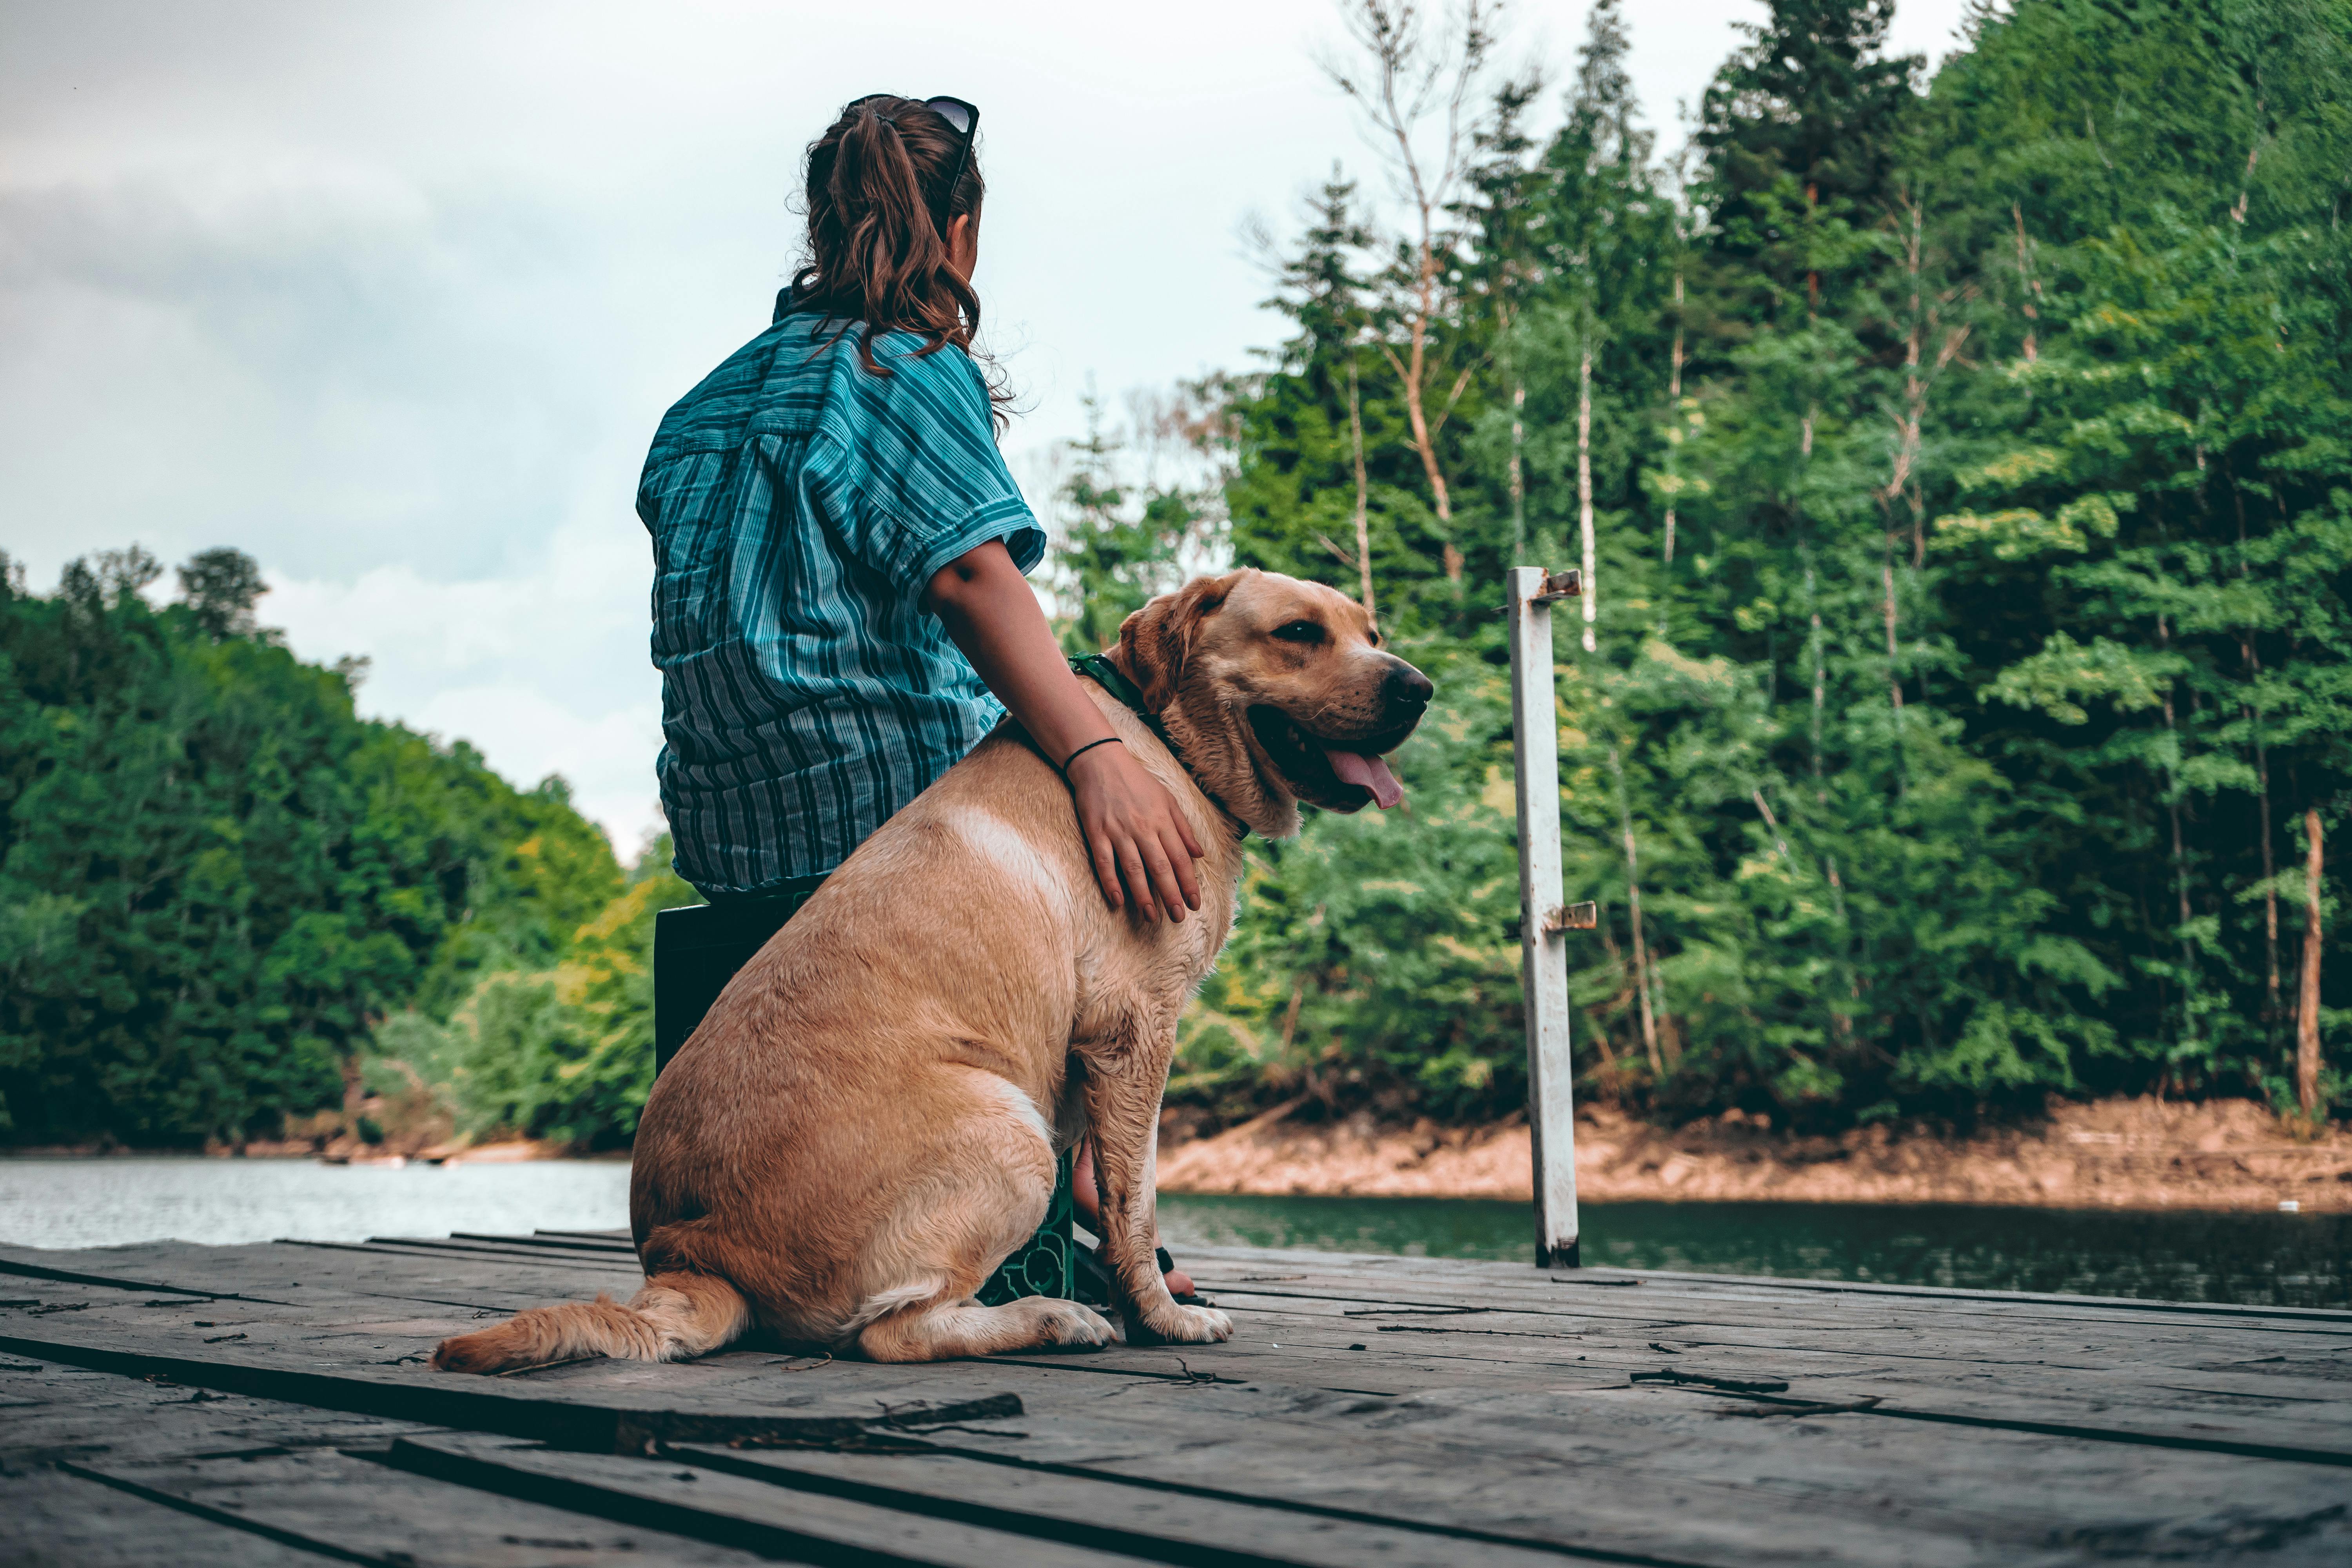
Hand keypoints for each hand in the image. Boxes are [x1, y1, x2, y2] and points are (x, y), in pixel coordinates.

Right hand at [1065, 741, 1204, 920]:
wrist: (1100, 760)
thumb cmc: (1136, 781)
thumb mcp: (1167, 798)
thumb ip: (1183, 827)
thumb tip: (1200, 854)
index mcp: (1162, 820)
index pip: (1180, 858)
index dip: (1189, 883)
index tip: (1195, 904)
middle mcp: (1142, 828)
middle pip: (1160, 867)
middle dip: (1171, 894)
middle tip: (1178, 918)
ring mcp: (1118, 831)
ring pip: (1133, 869)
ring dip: (1143, 895)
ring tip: (1151, 917)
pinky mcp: (1096, 832)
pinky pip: (1104, 862)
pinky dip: (1110, 882)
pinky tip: (1117, 901)